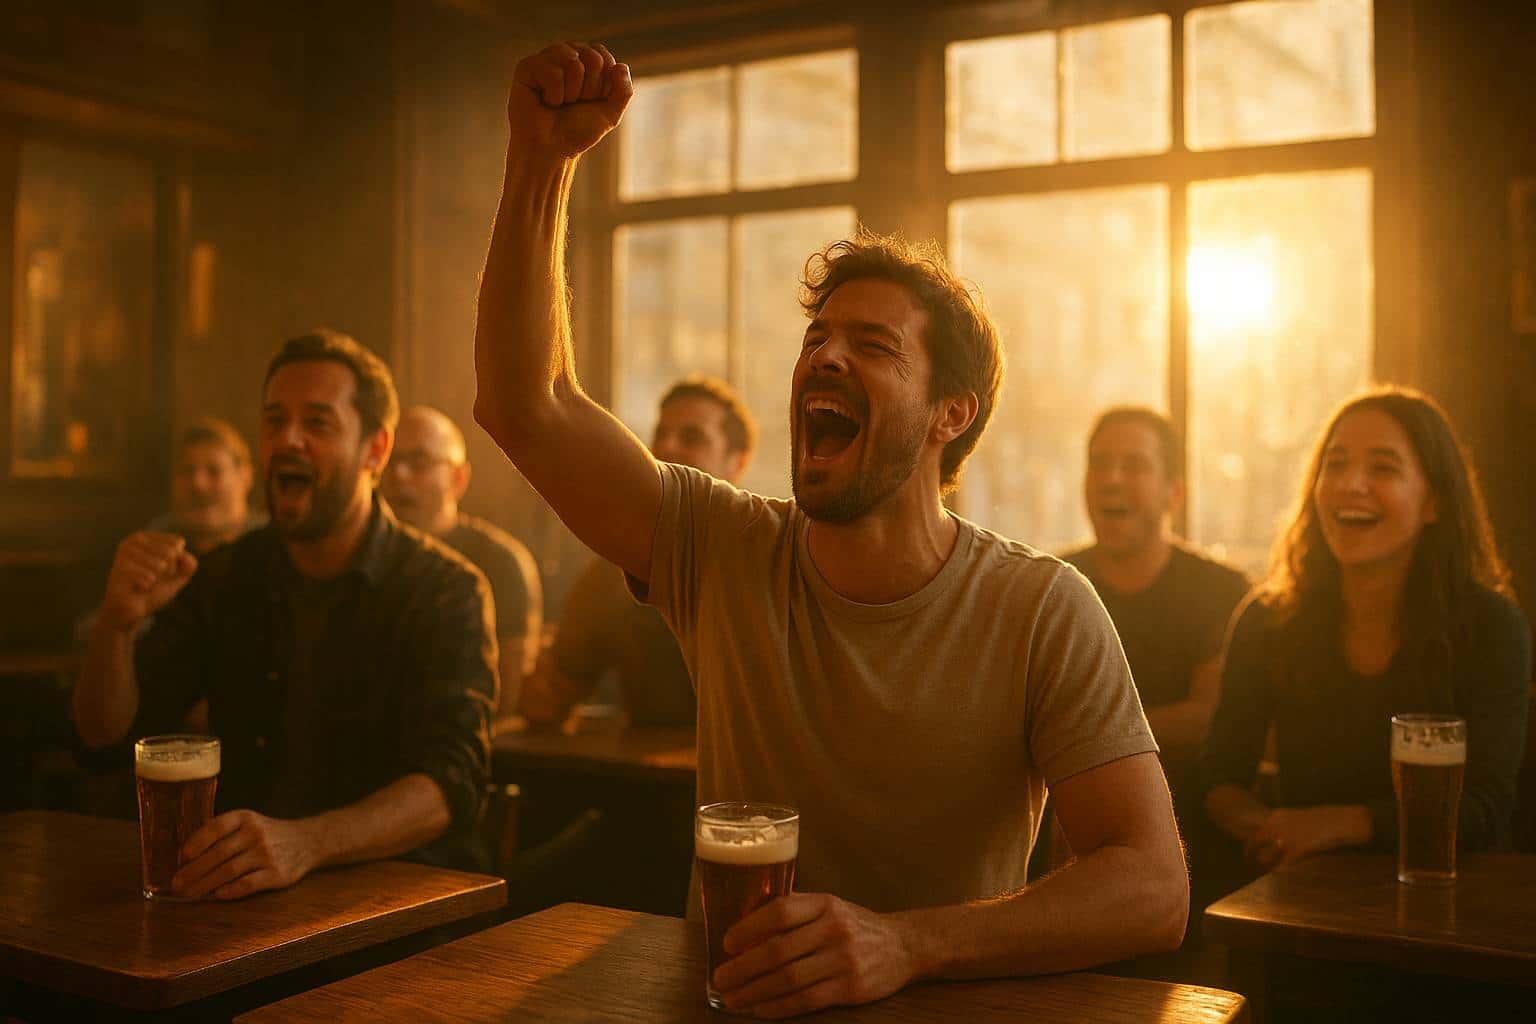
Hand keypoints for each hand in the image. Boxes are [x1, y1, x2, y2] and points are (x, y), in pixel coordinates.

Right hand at [99, 531, 196, 631]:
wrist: (130, 610)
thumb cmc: (154, 589)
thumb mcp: (178, 576)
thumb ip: (189, 563)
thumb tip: (181, 556)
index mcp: (146, 537)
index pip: (177, 544)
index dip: (176, 562)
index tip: (162, 571)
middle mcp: (132, 540)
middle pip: (171, 553)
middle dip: (168, 571)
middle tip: (152, 579)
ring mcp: (123, 553)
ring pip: (161, 565)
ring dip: (157, 580)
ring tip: (145, 583)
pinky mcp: (118, 569)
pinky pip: (149, 578)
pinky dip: (148, 587)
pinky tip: (137, 589)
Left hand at [172, 811, 318, 899]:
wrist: (308, 842)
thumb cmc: (268, 835)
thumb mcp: (249, 824)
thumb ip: (223, 834)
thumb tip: (185, 857)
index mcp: (246, 818)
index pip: (216, 827)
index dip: (196, 842)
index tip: (180, 857)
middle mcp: (256, 834)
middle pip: (218, 853)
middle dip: (193, 871)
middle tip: (176, 884)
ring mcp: (267, 854)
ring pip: (229, 871)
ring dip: (204, 885)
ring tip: (188, 894)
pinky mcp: (277, 874)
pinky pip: (247, 884)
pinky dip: (229, 891)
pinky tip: (217, 895)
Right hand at [509, 42, 632, 158]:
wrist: (551, 150)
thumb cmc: (576, 132)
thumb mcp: (610, 114)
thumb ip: (623, 92)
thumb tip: (620, 66)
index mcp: (583, 61)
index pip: (603, 56)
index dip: (602, 84)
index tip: (589, 101)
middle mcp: (565, 55)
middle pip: (592, 56)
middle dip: (589, 88)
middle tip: (573, 103)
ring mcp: (545, 58)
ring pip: (572, 62)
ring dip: (571, 92)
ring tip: (559, 103)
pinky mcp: (526, 67)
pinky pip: (552, 72)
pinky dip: (554, 95)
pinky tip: (545, 102)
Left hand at [712, 893, 915, 1017]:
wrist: (904, 946)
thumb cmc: (854, 926)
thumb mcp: (828, 907)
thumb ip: (794, 914)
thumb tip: (745, 931)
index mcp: (825, 904)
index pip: (780, 912)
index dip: (749, 928)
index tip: (727, 943)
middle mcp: (835, 928)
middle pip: (779, 950)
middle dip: (743, 968)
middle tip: (720, 979)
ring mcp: (844, 959)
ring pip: (789, 979)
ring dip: (755, 992)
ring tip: (733, 999)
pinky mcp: (851, 988)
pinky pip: (806, 1000)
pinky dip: (779, 1007)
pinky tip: (761, 1009)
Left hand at [1244, 806, 1363, 868]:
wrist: (1339, 822)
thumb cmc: (1323, 820)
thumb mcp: (1298, 817)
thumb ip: (1284, 824)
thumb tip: (1276, 837)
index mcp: (1276, 816)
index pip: (1254, 830)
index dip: (1250, 842)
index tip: (1250, 849)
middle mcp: (1276, 827)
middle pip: (1253, 843)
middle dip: (1250, 854)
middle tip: (1251, 863)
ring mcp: (1285, 840)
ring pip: (1263, 857)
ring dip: (1263, 865)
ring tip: (1265, 870)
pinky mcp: (1295, 852)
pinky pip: (1279, 867)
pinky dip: (1277, 872)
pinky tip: (1278, 875)